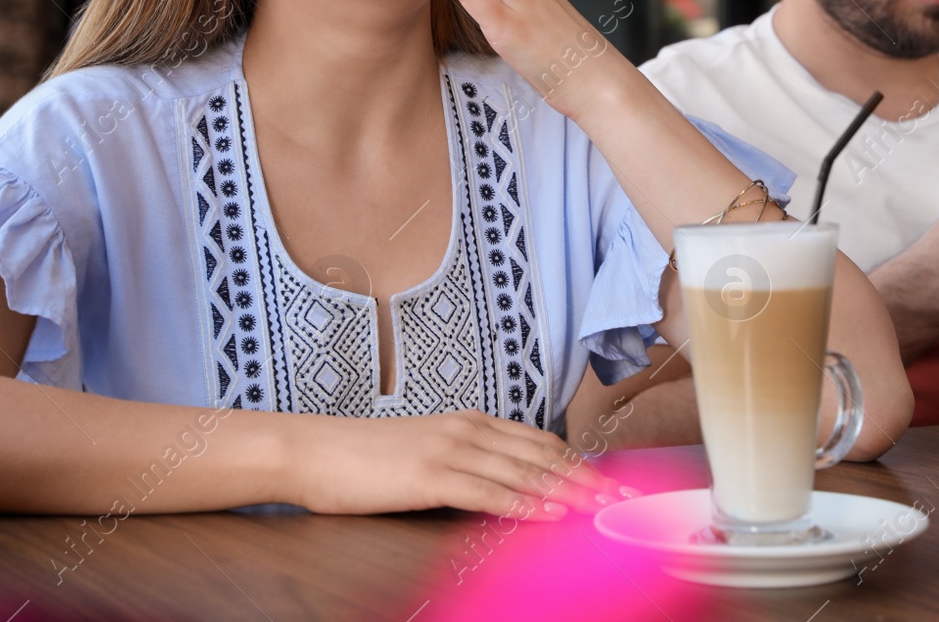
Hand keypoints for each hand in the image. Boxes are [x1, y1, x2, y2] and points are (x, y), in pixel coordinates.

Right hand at [286, 409, 634, 520]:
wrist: (313, 450)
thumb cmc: (365, 458)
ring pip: (526, 472)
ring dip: (570, 494)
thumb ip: (468, 463)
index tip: (613, 484)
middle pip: (544, 456)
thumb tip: (505, 487)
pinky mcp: (431, 475)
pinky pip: (490, 491)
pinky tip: (552, 516)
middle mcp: (469, 429)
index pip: (540, 443)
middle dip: (590, 480)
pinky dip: (527, 504)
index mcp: (471, 422)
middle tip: (625, 502)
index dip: (581, 464)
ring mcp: (451, 449)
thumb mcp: (426, 451)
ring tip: (603, 512)